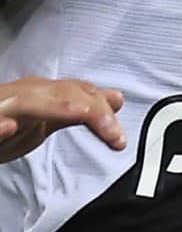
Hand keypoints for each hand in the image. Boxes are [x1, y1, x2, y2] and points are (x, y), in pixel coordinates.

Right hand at [0, 76, 125, 163]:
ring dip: (55, 106)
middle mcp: (25, 94)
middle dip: (93, 111)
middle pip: (64, 94)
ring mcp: (3, 106)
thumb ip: (82, 109)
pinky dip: (0, 126)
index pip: (81, 93)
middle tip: (114, 134)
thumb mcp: (51, 117)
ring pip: (29, 101)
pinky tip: (10, 128)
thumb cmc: (10, 120)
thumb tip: (116, 98)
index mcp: (44, 94)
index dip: (104, 111)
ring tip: (81, 113)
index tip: (120, 139)